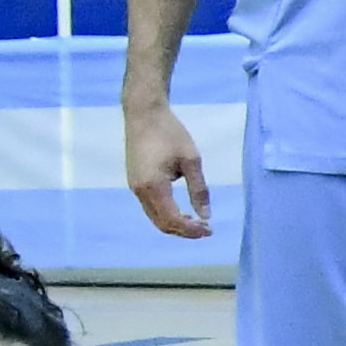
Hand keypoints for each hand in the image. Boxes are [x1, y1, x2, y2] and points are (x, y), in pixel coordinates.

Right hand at [125, 96, 210, 238]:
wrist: (143, 114)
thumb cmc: (170, 133)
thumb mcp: (191, 160)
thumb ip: (199, 190)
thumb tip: (207, 216)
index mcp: (153, 186)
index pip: (172, 220)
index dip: (191, 230)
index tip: (210, 230)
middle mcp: (139, 191)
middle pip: (162, 224)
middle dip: (184, 231)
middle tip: (207, 230)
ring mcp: (134, 188)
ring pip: (155, 217)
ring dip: (176, 224)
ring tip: (198, 222)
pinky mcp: (134, 182)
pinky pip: (150, 207)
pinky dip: (166, 214)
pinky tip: (182, 211)